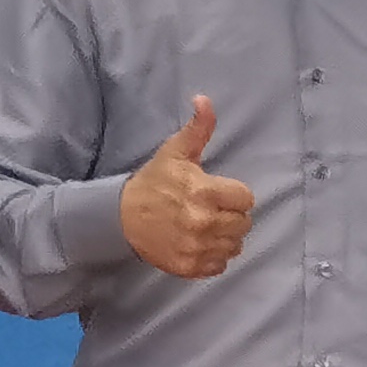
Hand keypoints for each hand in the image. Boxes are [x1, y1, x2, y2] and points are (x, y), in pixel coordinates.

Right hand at [119, 96, 255, 278]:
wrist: (119, 217)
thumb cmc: (153, 182)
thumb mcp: (175, 152)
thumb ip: (198, 128)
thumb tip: (205, 100)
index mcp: (204, 191)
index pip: (246, 199)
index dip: (234, 195)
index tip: (217, 192)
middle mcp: (204, 221)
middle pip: (244, 224)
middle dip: (231, 215)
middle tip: (210, 209)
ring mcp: (197, 247)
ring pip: (235, 246)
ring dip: (225, 237)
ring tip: (205, 226)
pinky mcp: (189, 266)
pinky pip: (219, 265)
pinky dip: (213, 256)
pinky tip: (199, 243)